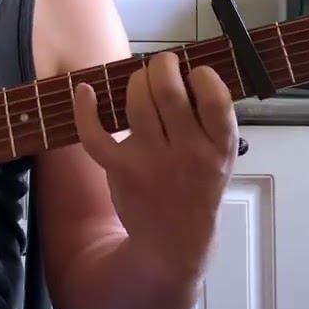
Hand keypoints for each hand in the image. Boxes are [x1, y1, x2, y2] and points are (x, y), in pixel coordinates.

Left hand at [72, 52, 236, 283]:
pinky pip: (97, 134)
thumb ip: (212, 121)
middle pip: (169, 91)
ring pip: (138, 103)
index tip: (194, 75)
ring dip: (136, 80)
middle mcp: (189, 153)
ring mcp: (153, 162)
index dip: (201, 76)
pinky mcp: (122, 170)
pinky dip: (85, 109)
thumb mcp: (222, 159)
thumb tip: (185, 71)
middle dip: (162, 65)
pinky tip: (85, 90)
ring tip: (141, 80)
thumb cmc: (198, 190)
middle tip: (162, 65)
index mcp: (220, 147)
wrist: (175, 244)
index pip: (215, 97)